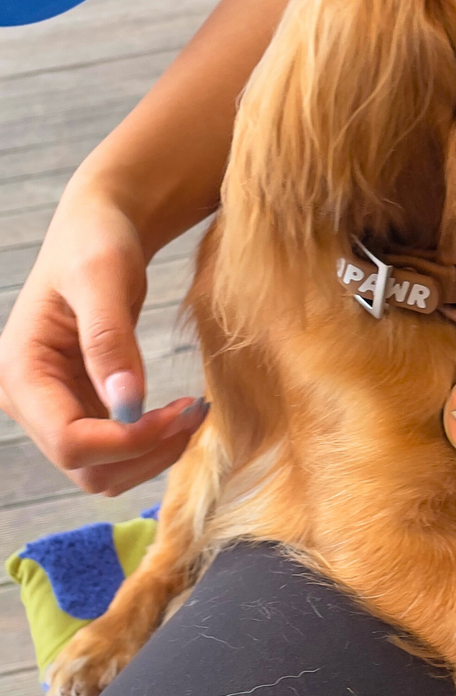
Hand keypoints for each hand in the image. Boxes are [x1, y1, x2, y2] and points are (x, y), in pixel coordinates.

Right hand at [0, 182, 206, 495]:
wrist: (101, 226)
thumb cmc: (97, 241)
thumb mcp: (104, 278)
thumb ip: (110, 340)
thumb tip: (127, 404)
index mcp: (20, 371)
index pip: (70, 442)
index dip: (128, 441)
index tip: (181, 411)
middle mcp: (28, 399)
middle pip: (86, 467)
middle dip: (145, 452)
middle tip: (196, 413)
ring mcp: (53, 406)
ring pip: (103, 469)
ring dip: (152, 453)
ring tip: (193, 412)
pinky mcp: (80, 404)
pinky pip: (115, 448)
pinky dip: (151, 441)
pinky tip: (180, 411)